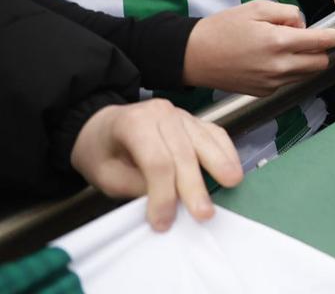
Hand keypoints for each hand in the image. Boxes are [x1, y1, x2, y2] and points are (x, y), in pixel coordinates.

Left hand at [70, 100, 243, 231]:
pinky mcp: (193, 120)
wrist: (101, 127)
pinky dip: (226, 150)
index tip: (163, 221)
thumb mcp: (104, 175)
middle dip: (194, 186)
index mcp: (132, 123)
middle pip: (183, 151)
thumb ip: (135, 186)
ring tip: (231, 183)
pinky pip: (215, 133)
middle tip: (203, 213)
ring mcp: (180, 114)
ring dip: (220, 163)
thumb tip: (168, 202)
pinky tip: (232, 168)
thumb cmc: (101, 151)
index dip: (162, 194)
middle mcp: (160, 113)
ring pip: (205, 139)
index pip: (156, 161)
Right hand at [183, 0, 334, 95]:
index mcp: (278, 42)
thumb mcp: (256, 7)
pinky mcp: (263, 92)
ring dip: (305, 60)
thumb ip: (287, 13)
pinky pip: (288, 80)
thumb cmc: (222, 28)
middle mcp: (278, 67)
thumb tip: (303, 25)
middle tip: (309, 37)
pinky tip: (271, 59)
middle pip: (319, 63)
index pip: (321, 43)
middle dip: (322, 50)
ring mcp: (271, 83)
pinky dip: (288, 70)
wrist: (193, 56)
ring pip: (305, 73)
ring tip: (284, 46)